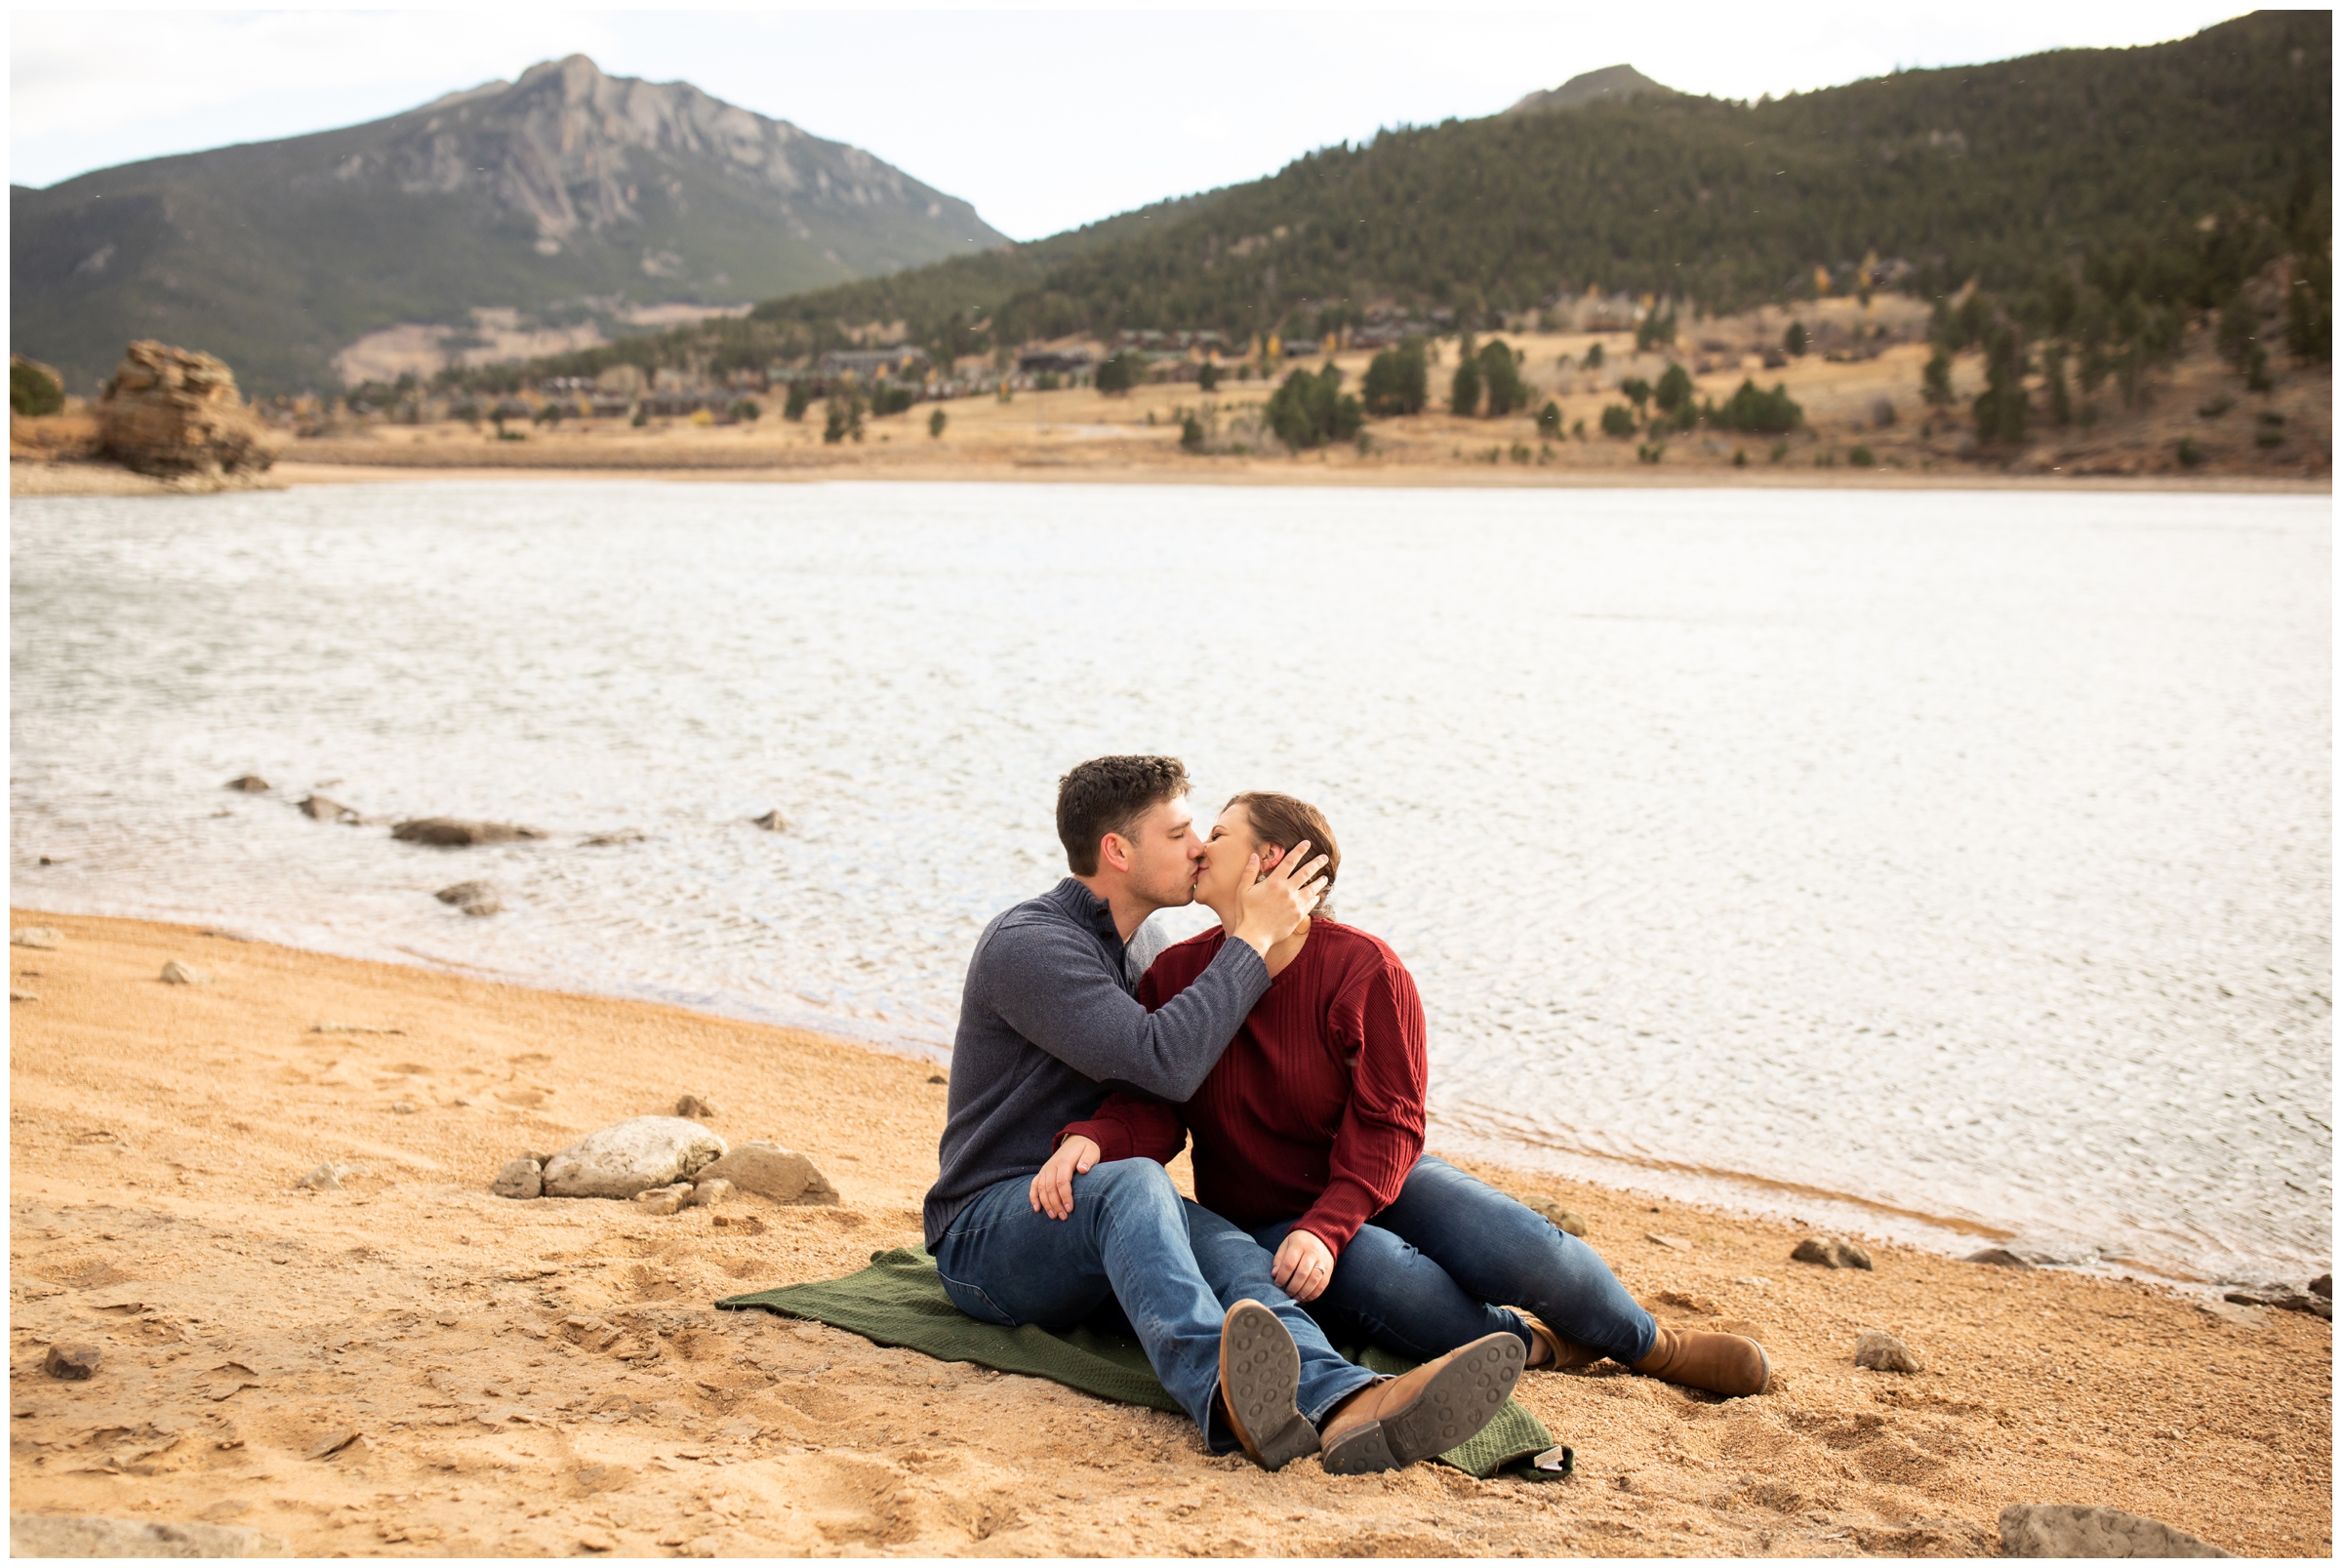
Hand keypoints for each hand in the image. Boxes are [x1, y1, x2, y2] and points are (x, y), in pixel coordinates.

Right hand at [1029, 1136, 1098, 1220]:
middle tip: (1064, 1217)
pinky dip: (1033, 1197)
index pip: (1062, 1182)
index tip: (1070, 1209)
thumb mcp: (1091, 1151)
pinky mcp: (1042, 1172)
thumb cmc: (1086, 1149)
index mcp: (1064, 1162)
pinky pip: (1034, 1184)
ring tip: (1053, 1216)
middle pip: (1050, 1188)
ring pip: (1041, 1188)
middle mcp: (1052, 1166)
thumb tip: (1082, 1169)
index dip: (1065, 1196)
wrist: (1076, 1140)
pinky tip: (1036, 1209)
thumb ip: (1087, 1160)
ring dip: (1046, 1203)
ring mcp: (1045, 1169)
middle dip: (1056, 1204)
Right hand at [1232, 837, 1328, 955]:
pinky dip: (1315, 898)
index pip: (1290, 861)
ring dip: (1319, 882)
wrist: (1254, 935)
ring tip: (1325, 878)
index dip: (1299, 850)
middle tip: (1324, 857)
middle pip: (1306, 872)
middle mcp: (1287, 890)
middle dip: (1316, 863)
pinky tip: (1317, 896)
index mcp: (1274, 882)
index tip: (1307, 843)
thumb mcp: (1243, 889)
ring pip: (1312, 889)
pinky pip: (1310, 904)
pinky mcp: (1298, 915)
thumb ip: (1250, 871)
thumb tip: (1255, 855)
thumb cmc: (1246, 912)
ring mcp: (1295, 903)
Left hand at [1271, 1228, 1335, 1302]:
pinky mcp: (1329, 1270)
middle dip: (1293, 1286)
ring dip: (1303, 1292)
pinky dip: (1313, 1294)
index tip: (1277, 1284)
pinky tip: (1305, 1297)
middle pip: (1302, 1273)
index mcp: (1299, 1245)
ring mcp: (1323, 1262)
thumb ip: (1279, 1258)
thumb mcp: (1287, 1244)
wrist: (1321, 1236)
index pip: (1290, 1263)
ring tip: (1295, 1296)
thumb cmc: (1300, 1242)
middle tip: (1287, 1292)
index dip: (1282, 1276)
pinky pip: (1323, 1285)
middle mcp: (1313, 1253)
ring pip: (1314, 1280)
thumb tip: (1274, 1274)